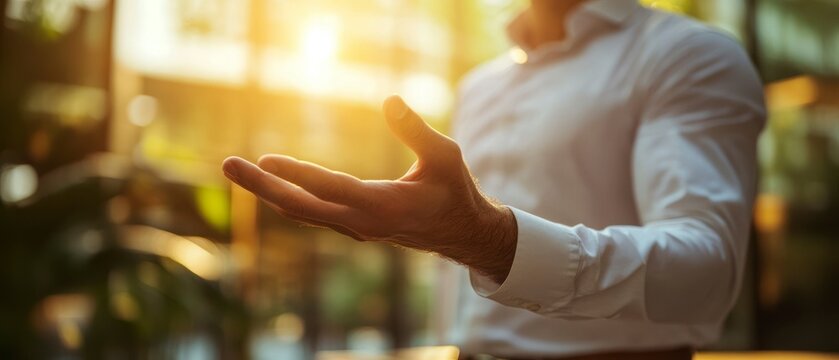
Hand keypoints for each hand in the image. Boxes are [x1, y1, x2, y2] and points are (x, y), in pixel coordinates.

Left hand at [222, 95, 516, 282]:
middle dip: (263, 186)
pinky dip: (287, 196)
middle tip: (227, 165)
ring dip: (268, 191)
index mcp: (385, 207)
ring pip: (302, 211)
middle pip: (301, 207)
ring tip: (237, 169)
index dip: (300, 174)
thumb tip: (389, 100)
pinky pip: (311, 213)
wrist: (460, 233)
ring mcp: (355, 229)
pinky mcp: (352, 227)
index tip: (266, 158)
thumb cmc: (455, 190)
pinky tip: (269, 183)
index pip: (334, 190)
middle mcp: (363, 223)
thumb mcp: (445, 155)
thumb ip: (416, 130)